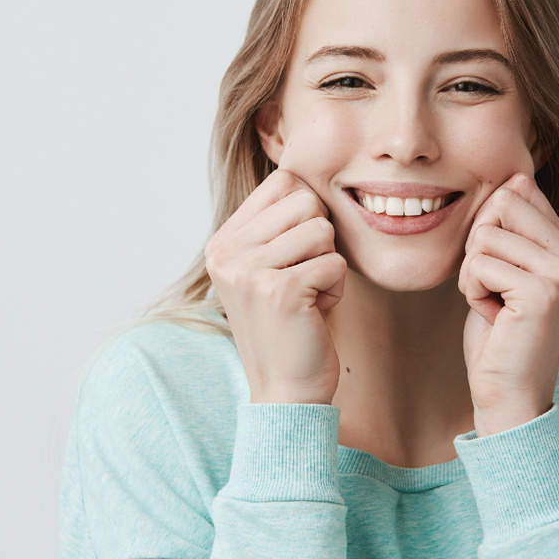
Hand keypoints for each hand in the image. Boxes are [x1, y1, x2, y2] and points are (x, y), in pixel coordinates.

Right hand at [204, 169, 346, 404]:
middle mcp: (227, 252)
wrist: (286, 390)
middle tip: (304, 279)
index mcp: (223, 241)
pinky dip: (336, 288)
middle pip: (306, 200)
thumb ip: (277, 224)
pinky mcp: (279, 290)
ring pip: (323, 230)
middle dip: (321, 240)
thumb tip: (304, 168)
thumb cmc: (291, 324)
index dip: (307, 212)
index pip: (283, 182)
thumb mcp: (270, 266)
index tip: (296, 254)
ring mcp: (249, 271)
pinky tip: (315, 312)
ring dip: (329, 265)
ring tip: (309, 295)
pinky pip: (335, 262)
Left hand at [458, 173, 558, 435]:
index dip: (490, 225)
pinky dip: (472, 291)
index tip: (498, 269)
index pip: (520, 191)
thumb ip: (514, 230)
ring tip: (495, 306)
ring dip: (473, 274)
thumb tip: (516, 177)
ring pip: (485, 235)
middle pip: (502, 203)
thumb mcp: (507, 272)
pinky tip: (494, 318)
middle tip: (493, 288)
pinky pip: (479, 263)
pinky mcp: (542, 292)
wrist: (509, 395)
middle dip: (479, 245)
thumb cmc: (501, 337)